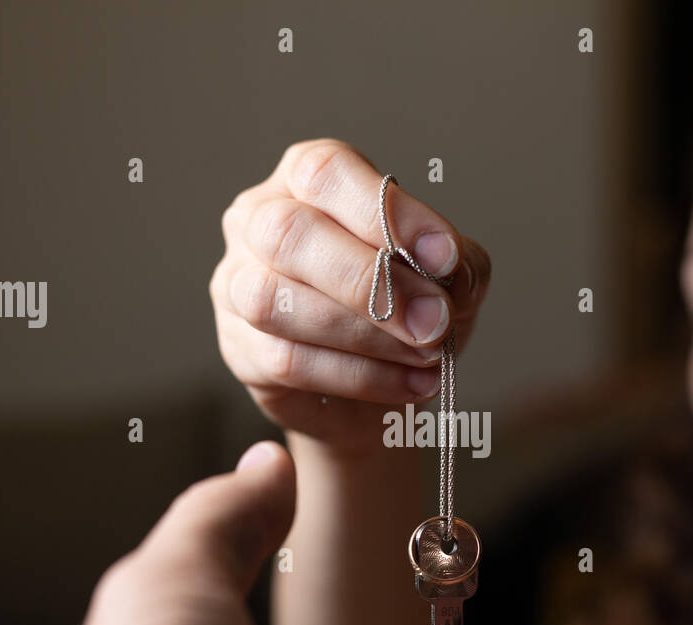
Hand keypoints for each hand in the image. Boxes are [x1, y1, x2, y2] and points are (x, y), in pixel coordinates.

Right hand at [210, 139, 491, 455]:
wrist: (378, 384)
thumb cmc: (405, 308)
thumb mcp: (448, 275)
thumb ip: (457, 263)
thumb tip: (448, 270)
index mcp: (304, 180)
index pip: (326, 171)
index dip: (387, 211)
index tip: (445, 258)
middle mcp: (257, 221)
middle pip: (288, 232)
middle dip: (371, 281)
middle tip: (434, 321)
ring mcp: (236, 286)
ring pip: (276, 301)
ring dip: (365, 335)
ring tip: (426, 355)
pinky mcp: (239, 350)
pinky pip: (288, 362)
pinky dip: (361, 377)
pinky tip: (408, 384)